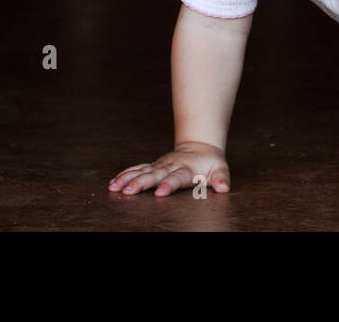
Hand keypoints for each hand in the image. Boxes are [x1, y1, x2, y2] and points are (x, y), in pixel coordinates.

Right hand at [108, 141, 230, 196]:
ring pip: (141, 171)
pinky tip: (113, 183)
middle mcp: (170, 166)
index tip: (159, 193)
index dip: (168, 185)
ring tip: (114, 187)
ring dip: (127, 178)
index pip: (177, 178)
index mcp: (186, 169)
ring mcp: (160, 165)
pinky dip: (125, 175)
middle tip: (128, 191)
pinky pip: (137, 169)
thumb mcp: (220, 168)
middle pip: (154, 175)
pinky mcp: (153, 166)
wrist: (199, 146)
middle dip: (140, 183)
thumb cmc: (210, 162)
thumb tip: (224, 188)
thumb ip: (221, 178)